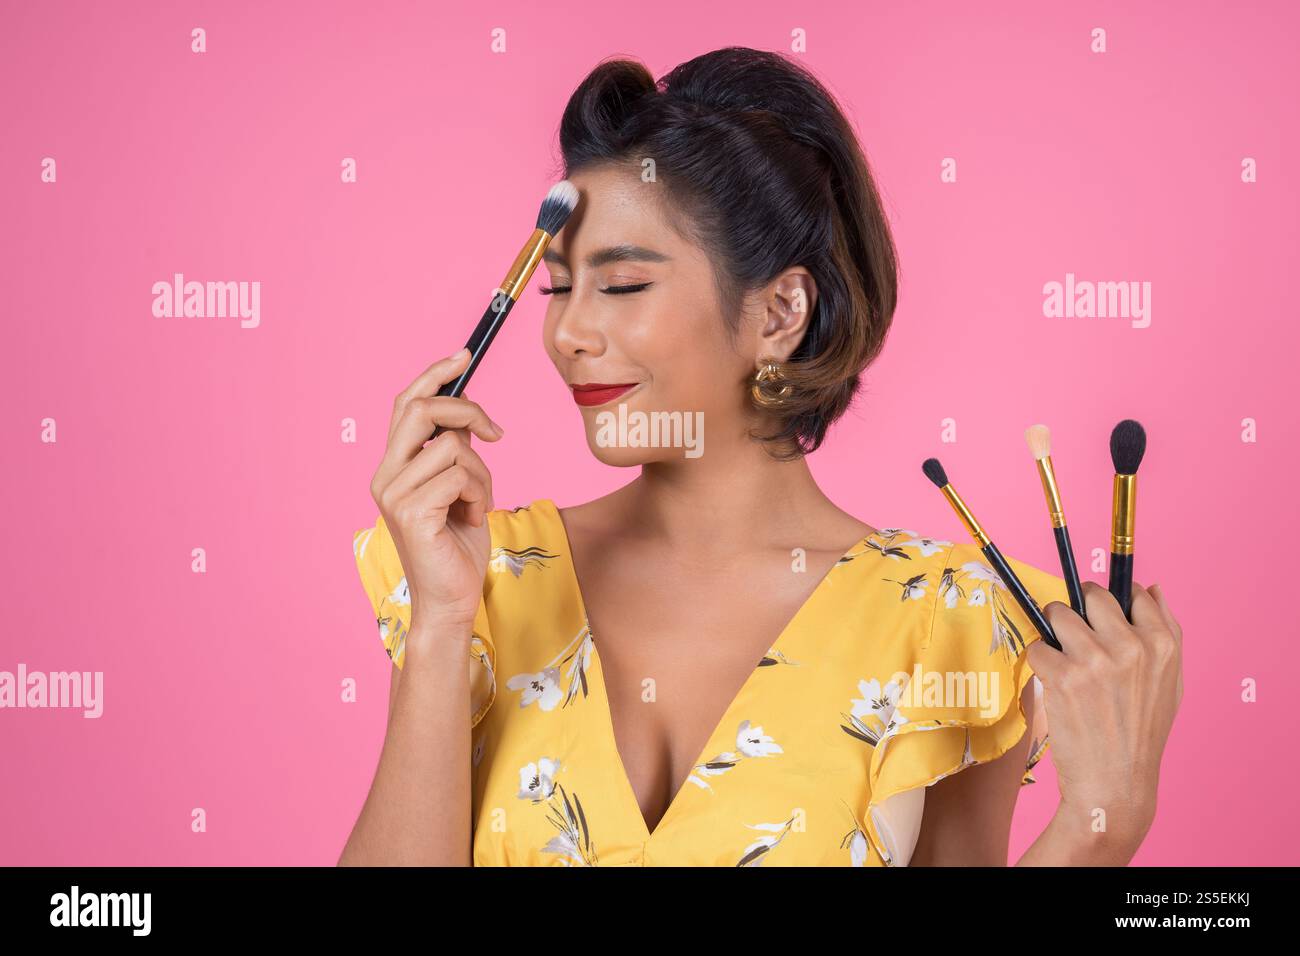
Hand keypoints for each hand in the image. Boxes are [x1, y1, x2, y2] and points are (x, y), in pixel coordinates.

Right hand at [369, 348, 503, 643]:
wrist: (451, 600)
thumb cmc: (458, 546)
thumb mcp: (462, 488)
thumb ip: (456, 452)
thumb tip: (468, 416)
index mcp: (394, 466)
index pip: (407, 404)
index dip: (434, 374)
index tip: (464, 355)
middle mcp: (386, 475)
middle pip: (423, 409)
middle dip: (467, 410)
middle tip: (496, 433)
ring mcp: (394, 493)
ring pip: (454, 447)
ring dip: (482, 474)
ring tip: (478, 504)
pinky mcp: (410, 511)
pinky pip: (460, 475)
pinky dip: (480, 494)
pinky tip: (473, 519)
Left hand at [1026, 581, 1182, 845]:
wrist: (1116, 783)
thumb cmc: (1142, 733)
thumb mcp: (1171, 683)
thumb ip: (1166, 632)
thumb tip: (1152, 587)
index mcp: (1163, 644)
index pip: (1132, 593)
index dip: (1112, 602)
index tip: (1101, 615)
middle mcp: (1132, 646)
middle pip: (1090, 595)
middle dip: (1078, 611)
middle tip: (1076, 639)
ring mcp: (1096, 659)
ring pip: (1058, 614)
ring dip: (1054, 634)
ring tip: (1065, 662)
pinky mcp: (1063, 675)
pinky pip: (1037, 646)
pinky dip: (1039, 662)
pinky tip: (1055, 684)